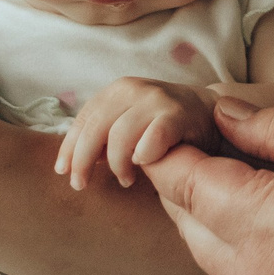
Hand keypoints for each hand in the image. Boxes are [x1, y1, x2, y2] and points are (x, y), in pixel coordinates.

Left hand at [57, 77, 217, 190]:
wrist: (210, 114)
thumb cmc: (162, 127)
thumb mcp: (128, 126)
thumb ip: (103, 138)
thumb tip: (72, 162)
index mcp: (117, 91)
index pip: (83, 120)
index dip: (69, 148)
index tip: (63, 172)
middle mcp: (134, 89)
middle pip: (95, 128)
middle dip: (83, 160)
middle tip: (82, 185)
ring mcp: (157, 99)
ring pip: (119, 136)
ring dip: (117, 164)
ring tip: (126, 180)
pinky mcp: (179, 114)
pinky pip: (152, 138)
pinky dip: (143, 154)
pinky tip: (144, 165)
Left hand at [146, 95, 273, 274]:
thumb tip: (220, 115)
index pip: (186, 183)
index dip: (169, 143)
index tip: (171, 112)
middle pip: (189, 225)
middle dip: (185, 176)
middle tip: (202, 128)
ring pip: (214, 256)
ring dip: (212, 211)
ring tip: (238, 160)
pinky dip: (242, 240)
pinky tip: (273, 204)